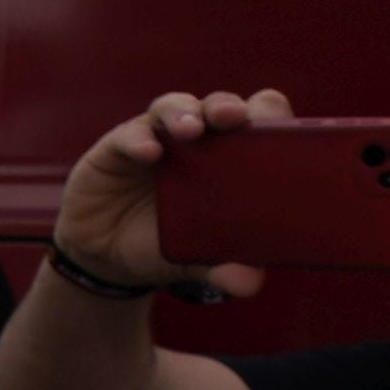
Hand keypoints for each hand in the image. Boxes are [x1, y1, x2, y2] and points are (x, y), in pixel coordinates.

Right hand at [51, 90, 296, 300]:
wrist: (108, 258)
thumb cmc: (165, 245)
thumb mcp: (197, 259)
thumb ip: (223, 266)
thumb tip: (249, 283)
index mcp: (229, 158)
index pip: (257, 123)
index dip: (270, 118)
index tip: (282, 130)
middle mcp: (196, 140)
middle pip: (218, 106)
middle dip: (228, 107)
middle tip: (234, 117)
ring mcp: (157, 138)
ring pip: (174, 107)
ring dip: (184, 113)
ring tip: (191, 130)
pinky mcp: (117, 146)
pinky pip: (129, 133)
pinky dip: (139, 140)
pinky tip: (149, 153)